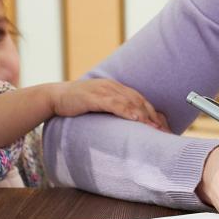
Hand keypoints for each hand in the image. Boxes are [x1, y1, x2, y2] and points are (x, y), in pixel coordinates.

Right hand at [51, 78, 166, 129]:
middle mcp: (113, 87)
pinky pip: (113, 103)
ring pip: (129, 101)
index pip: (140, 100)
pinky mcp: (93, 97)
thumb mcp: (99, 104)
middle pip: (139, 100)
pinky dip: (125, 110)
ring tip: (154, 127)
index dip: (153, 113)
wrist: (55, 96)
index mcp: (116, 88)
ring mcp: (103, 90)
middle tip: (163, 131)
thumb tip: (127, 124)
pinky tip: (134, 117)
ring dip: (143, 114)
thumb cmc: (77, 103)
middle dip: (152, 116)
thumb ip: (113, 109)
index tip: (163, 127)